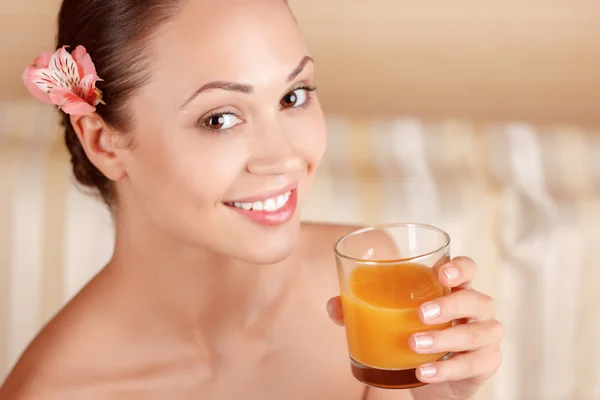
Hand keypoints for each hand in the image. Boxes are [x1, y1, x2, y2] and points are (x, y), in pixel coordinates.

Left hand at [327, 257, 502, 399]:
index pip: (467, 268)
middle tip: (420, 314)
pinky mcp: (485, 362)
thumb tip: (334, 306)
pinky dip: (446, 369)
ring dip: (444, 339)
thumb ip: (359, 308)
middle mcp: (475, 308)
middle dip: (449, 305)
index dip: (460, 267)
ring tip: (414, 343)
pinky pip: (473, 364)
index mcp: (453, 288)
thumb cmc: (412, 334)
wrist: (431, 375)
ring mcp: (485, 336)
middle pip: (476, 299)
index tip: (440, 272)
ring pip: (476, 333)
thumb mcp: (387, 318)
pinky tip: (423, 371)